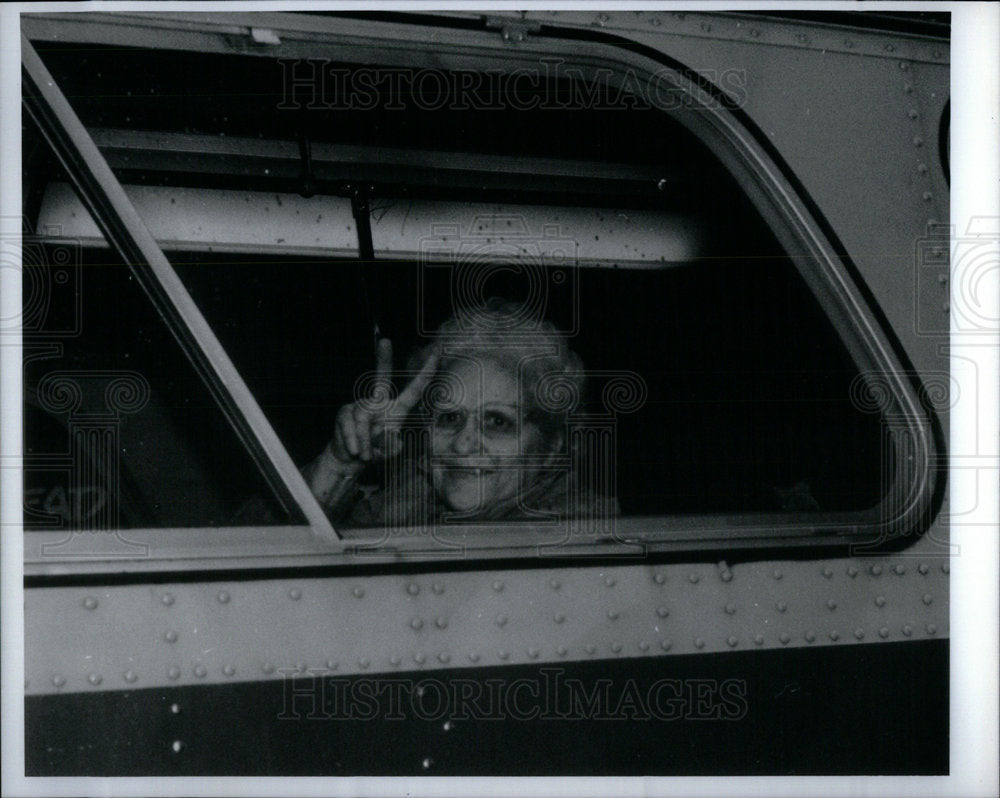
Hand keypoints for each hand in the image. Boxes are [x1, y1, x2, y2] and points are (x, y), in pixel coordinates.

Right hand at [328, 338, 438, 465]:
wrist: (348, 459)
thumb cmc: (374, 452)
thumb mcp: (387, 453)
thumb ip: (391, 446)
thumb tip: (389, 436)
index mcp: (397, 409)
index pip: (414, 390)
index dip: (426, 372)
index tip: (437, 352)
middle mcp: (379, 403)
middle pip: (381, 378)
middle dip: (383, 359)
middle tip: (386, 341)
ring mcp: (360, 406)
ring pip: (363, 421)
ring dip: (364, 443)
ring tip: (364, 454)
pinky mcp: (345, 412)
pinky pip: (351, 427)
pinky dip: (354, 443)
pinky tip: (355, 451)